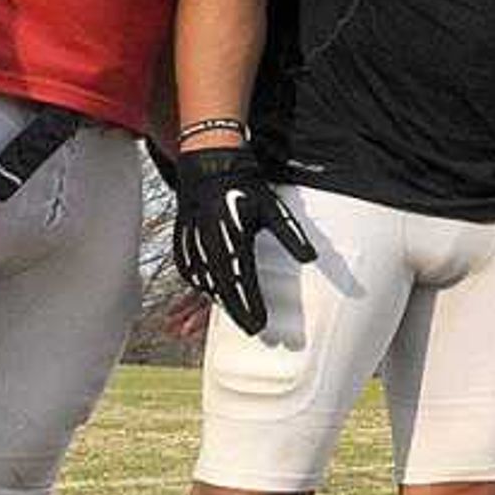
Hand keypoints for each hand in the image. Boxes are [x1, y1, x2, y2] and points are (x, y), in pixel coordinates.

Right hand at [171, 144, 315, 335]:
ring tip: (234, 316)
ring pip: (205, 283)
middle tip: (252, 329)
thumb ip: (291, 235)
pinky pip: (191, 272)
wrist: (209, 165)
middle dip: (237, 311)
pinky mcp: (183, 241)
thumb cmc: (245, 187)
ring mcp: (193, 244)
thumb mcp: (273, 209)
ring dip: (218, 302)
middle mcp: (211, 246)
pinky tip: (211, 295)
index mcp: (234, 240)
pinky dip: (201, 286)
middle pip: (224, 289)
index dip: (251, 307)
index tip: (260, 326)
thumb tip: (311, 258)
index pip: (243, 283)